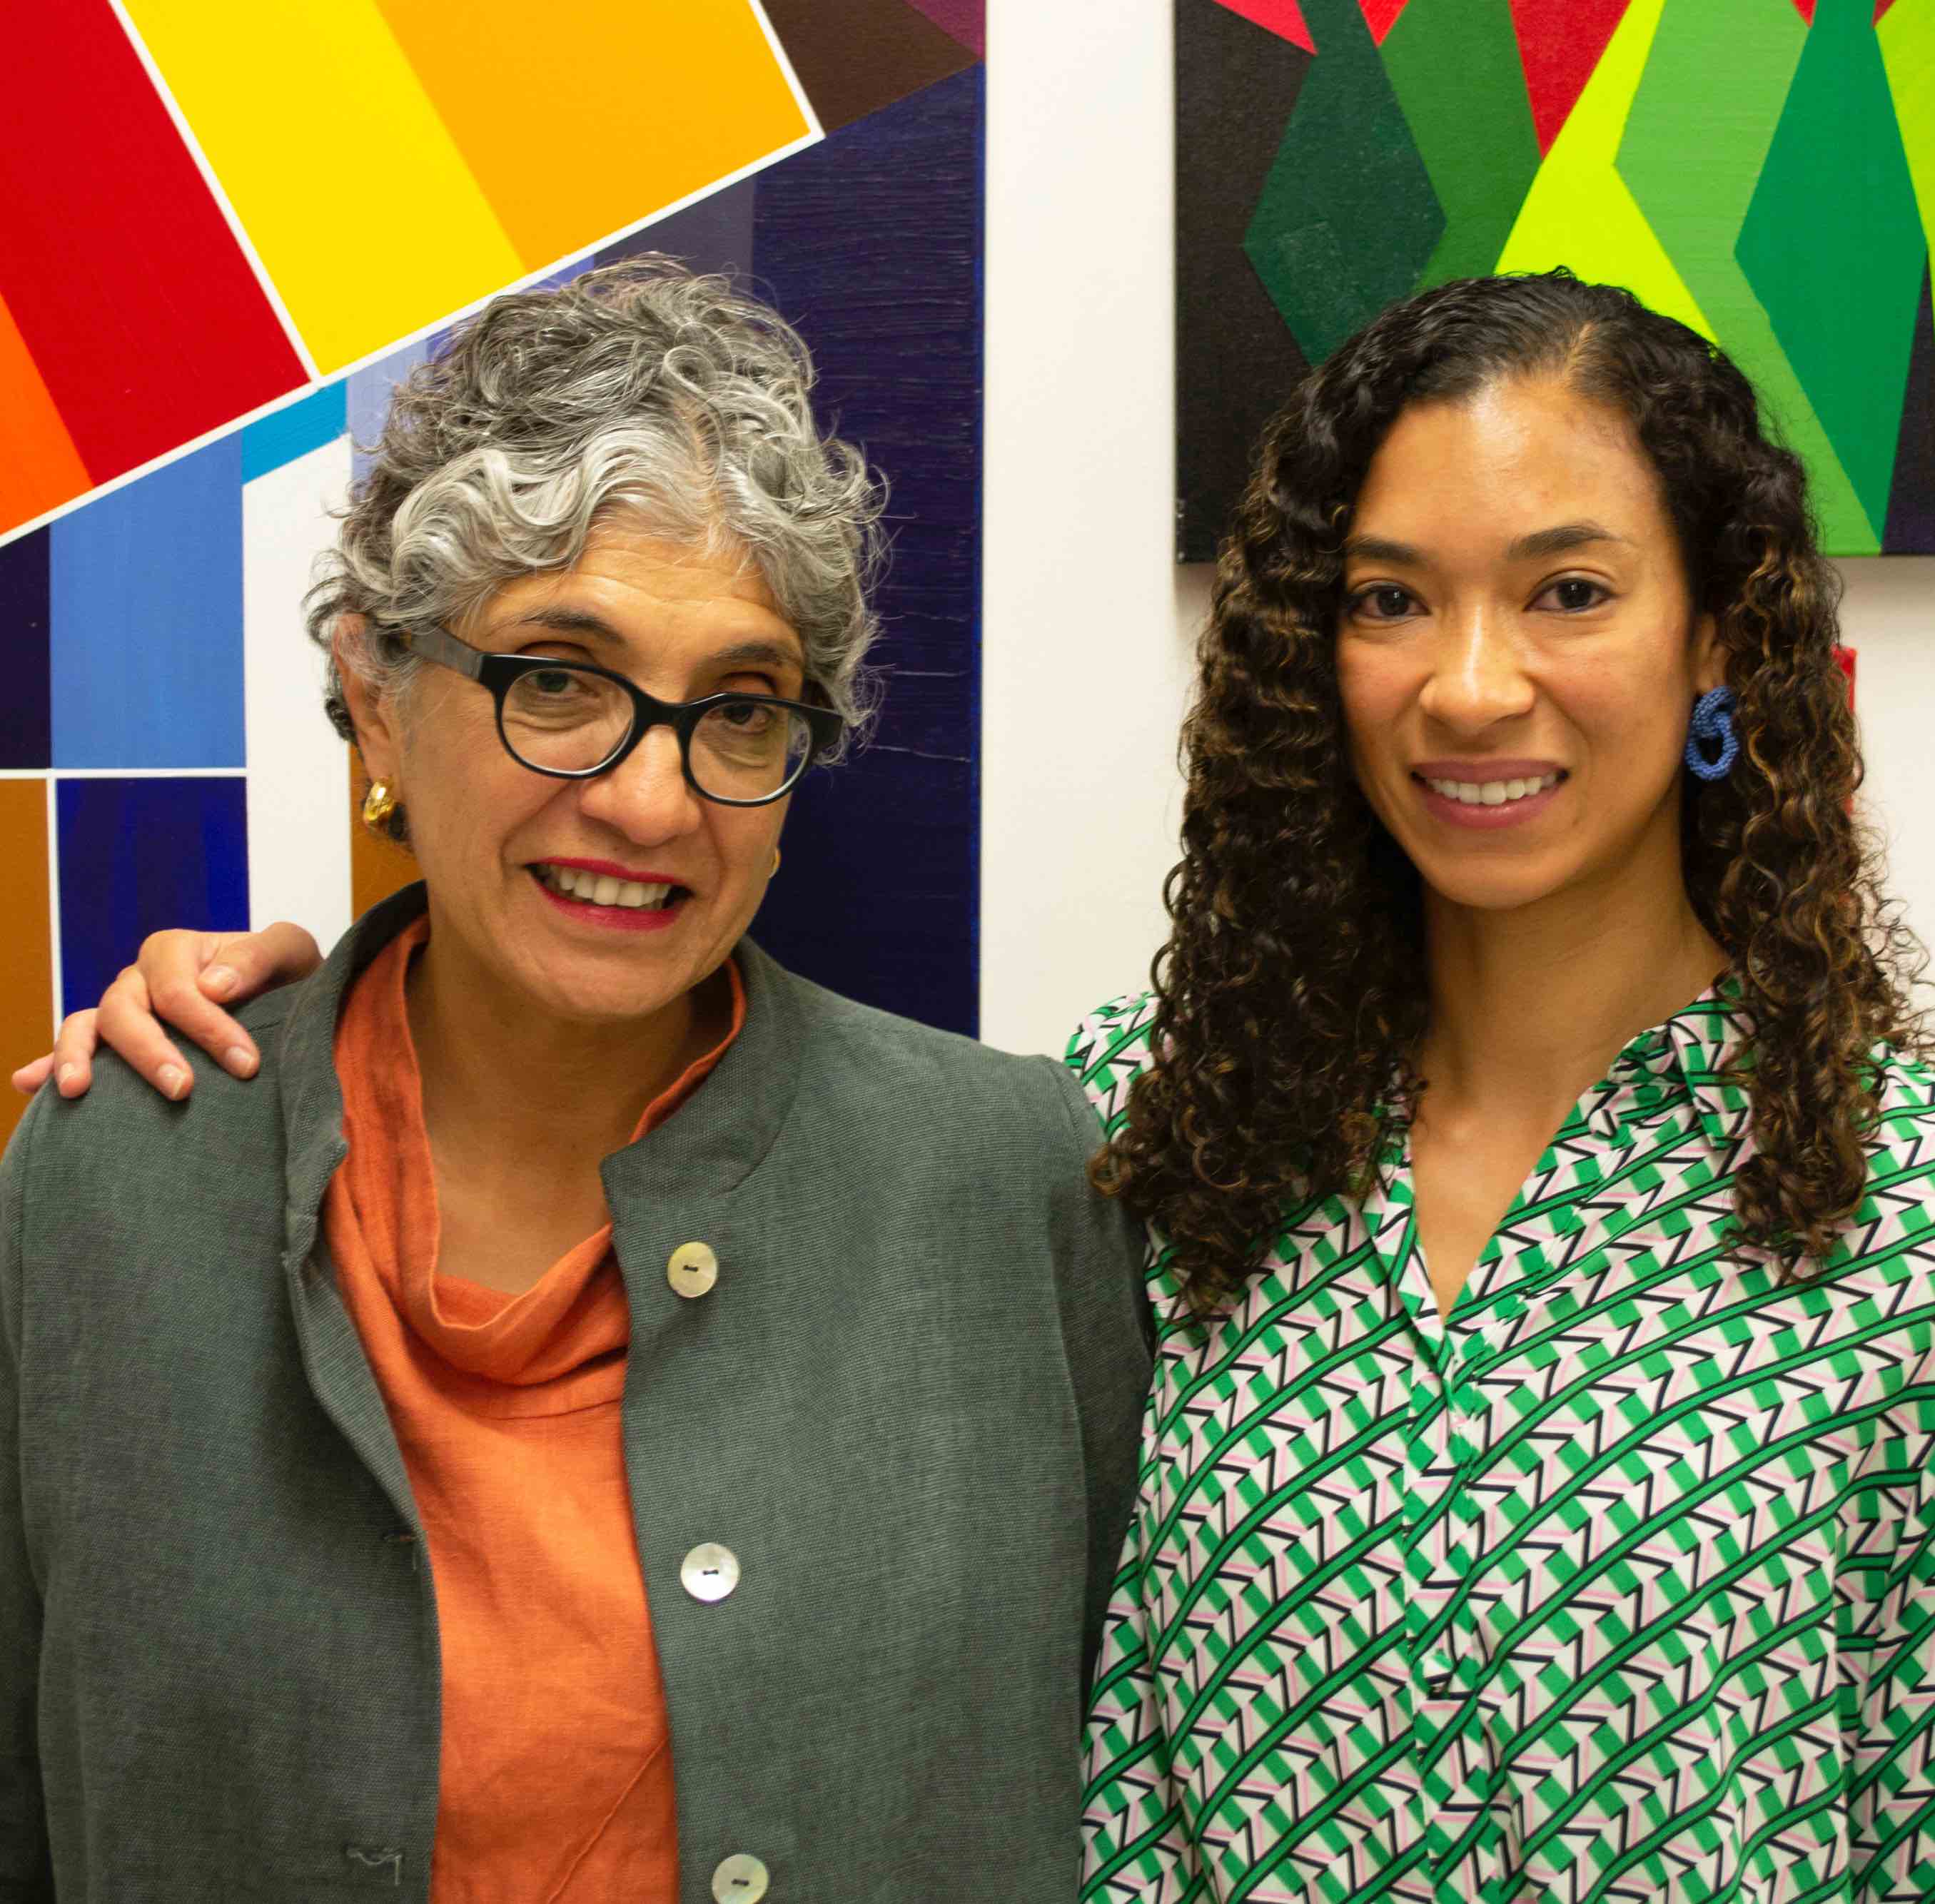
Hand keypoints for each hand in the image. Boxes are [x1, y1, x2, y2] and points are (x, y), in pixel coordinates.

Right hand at [10, 922, 323, 1101]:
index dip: (210, 1028)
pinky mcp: (114, 1042)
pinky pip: (74, 1049)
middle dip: (151, 1053)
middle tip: (183, 1090)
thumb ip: (257, 958)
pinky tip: (29, 1086)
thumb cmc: (283, 975)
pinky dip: (48, 1065)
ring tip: (77, 1090)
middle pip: (125, 1011)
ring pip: (86, 1026)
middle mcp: (137, 978)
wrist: (282, 996)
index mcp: (173, 951)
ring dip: (76, 1057)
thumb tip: (213, 987)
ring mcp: (120, 1010)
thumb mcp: (287, 952)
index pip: (178, 991)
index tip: (247, 1064)